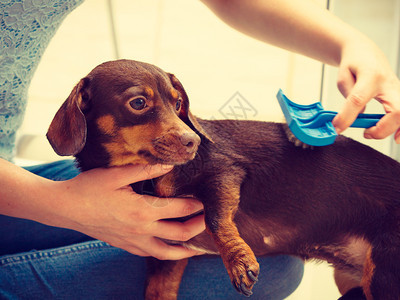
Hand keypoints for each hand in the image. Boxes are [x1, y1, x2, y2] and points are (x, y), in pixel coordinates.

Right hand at [52, 164, 204, 259]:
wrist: (65, 208)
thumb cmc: (90, 188)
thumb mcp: (118, 174)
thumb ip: (146, 169)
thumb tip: (170, 164)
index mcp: (143, 210)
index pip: (180, 209)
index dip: (196, 205)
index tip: (206, 200)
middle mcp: (142, 230)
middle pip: (180, 233)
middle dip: (198, 227)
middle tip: (208, 220)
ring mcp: (133, 241)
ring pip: (167, 252)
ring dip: (185, 249)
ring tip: (198, 246)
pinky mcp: (125, 245)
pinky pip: (150, 254)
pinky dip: (164, 252)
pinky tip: (169, 247)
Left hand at [332, 39, 399, 142]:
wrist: (365, 52)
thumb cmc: (353, 64)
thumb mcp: (343, 78)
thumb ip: (349, 98)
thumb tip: (355, 118)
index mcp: (370, 75)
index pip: (359, 99)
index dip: (347, 116)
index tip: (336, 127)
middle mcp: (388, 83)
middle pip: (397, 110)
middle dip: (383, 128)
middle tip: (366, 133)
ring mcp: (398, 90)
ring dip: (394, 130)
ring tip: (375, 134)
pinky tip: (395, 135)